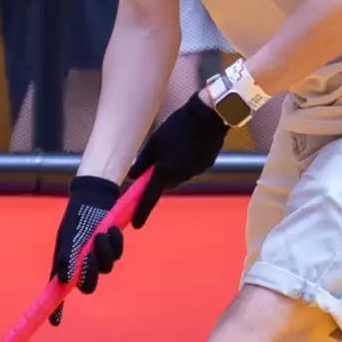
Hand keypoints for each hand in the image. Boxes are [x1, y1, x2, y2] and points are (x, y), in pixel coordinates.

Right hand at [49, 173, 125, 321]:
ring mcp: (97, 258)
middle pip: (88, 285)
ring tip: (102, 233)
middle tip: (89, 257)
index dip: (57, 309)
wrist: (93, 198)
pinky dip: (115, 242)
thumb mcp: (67, 236)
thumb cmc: (76, 218)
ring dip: (104, 251)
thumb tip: (65, 280)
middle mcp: (81, 266)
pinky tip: (111, 229)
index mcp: (65, 265)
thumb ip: (65, 258)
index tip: (56, 323)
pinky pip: (117, 254)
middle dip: (91, 274)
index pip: (59, 293)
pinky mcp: (112, 249)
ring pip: (106, 268)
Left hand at [128, 93, 229, 227]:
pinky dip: (187, 163)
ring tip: (177, 147)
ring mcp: (195, 171)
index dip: (142, 211)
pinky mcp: (206, 166)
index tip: (136, 225)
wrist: (208, 116)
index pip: (150, 196)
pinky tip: (190, 146)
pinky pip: (191, 169)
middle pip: (166, 185)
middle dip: (160, 178)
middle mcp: (181, 175)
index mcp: (165, 169)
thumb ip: (143, 162)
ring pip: (179, 177)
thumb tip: (133, 177)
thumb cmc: (176, 126)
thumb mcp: (154, 142)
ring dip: (174, 169)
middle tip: (159, 161)